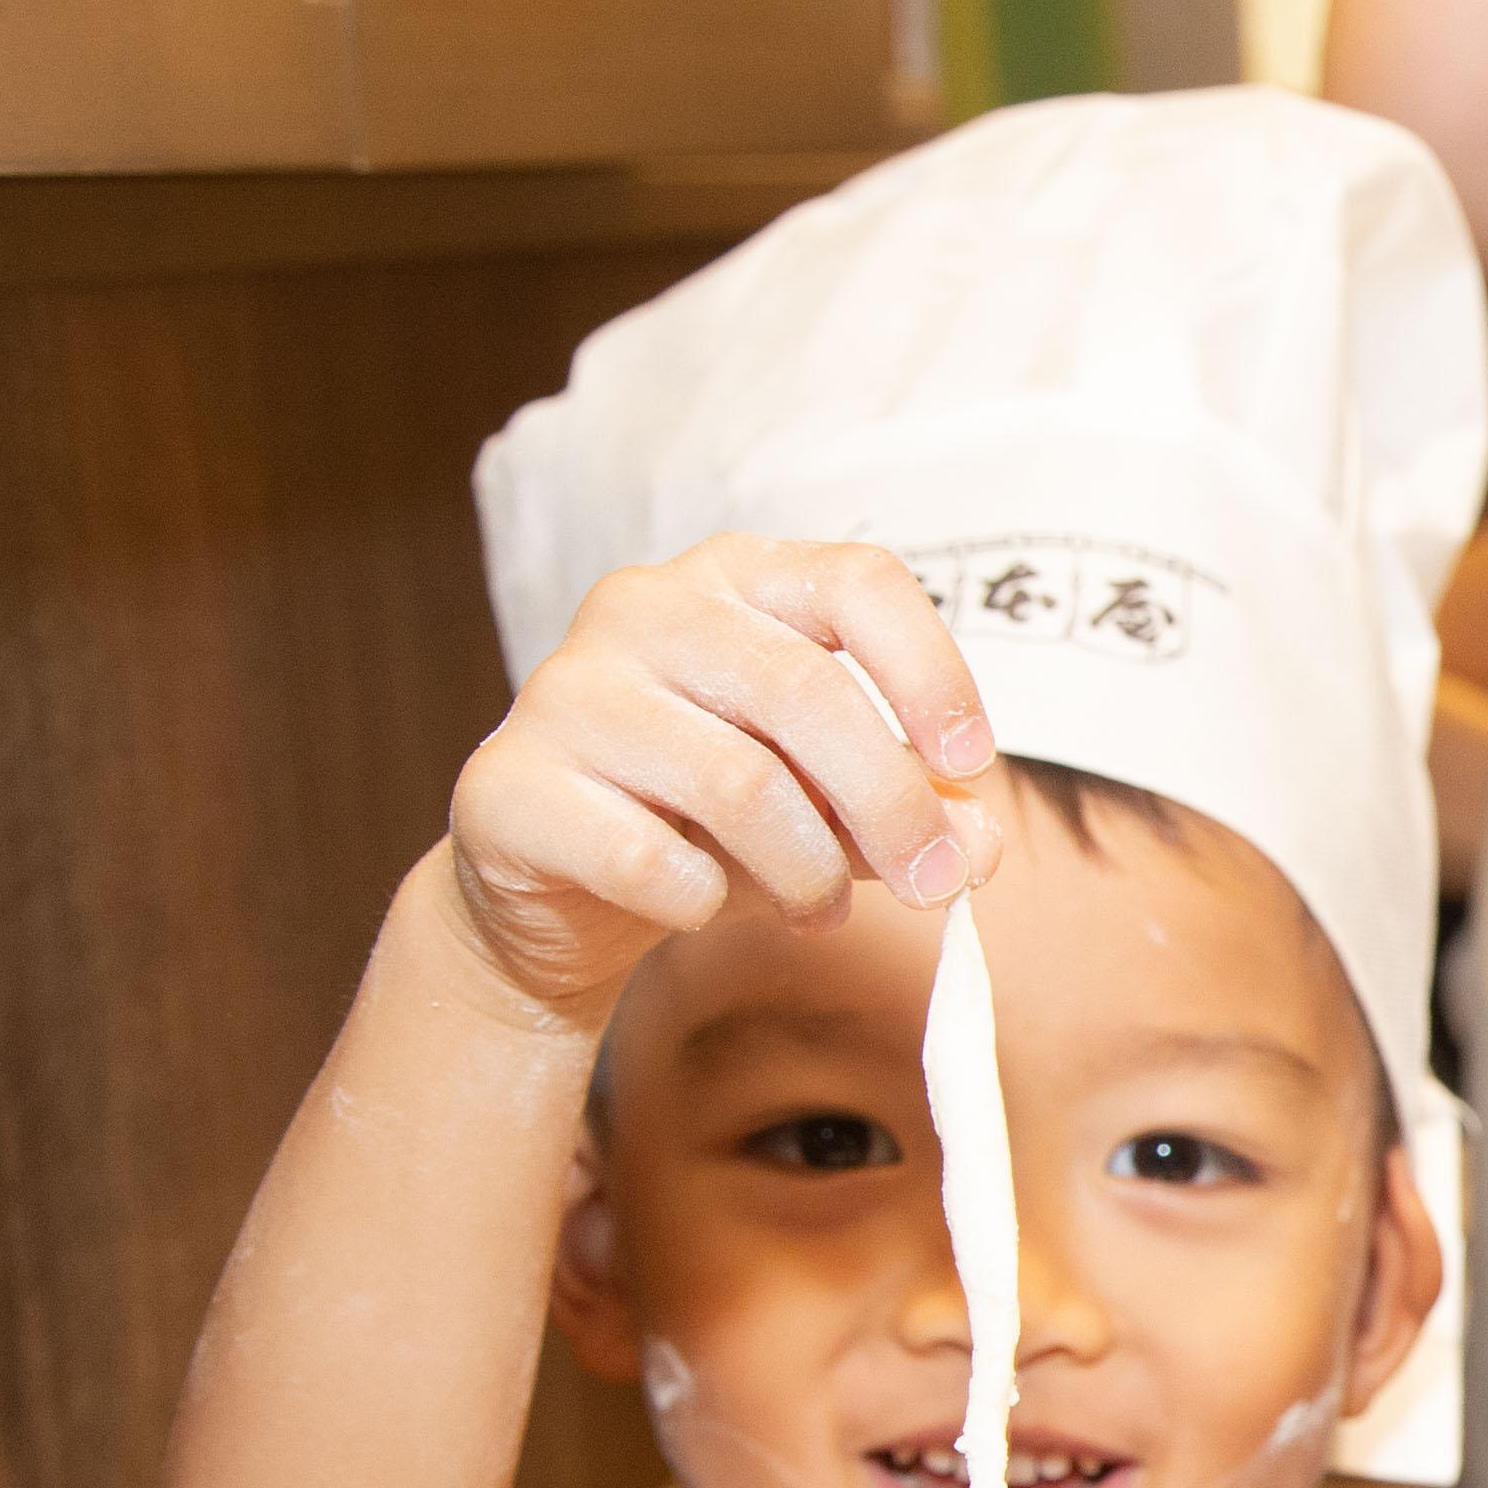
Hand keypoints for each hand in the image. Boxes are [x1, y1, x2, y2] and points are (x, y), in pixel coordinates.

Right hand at [438, 533, 1001, 1024]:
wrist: (559, 888)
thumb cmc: (712, 822)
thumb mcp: (832, 807)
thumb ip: (913, 810)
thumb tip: (978, 841)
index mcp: (734, 580)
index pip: (857, 581)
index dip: (931, 671)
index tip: (973, 764)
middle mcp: (643, 608)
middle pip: (805, 691)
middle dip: (893, 805)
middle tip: (936, 886)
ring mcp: (565, 690)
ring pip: (738, 783)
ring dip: (809, 869)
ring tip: (817, 907)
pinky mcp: (509, 785)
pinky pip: (647, 858)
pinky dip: (703, 902)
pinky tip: (702, 906)